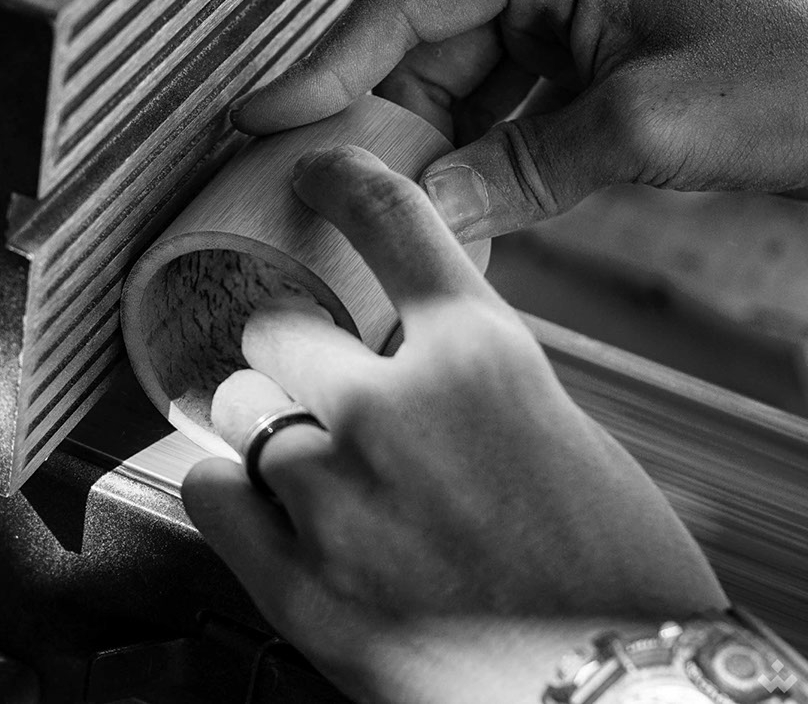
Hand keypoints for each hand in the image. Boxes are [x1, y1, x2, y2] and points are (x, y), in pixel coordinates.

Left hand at [180, 146, 727, 702]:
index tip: (317, 175)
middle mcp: (396, 410)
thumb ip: (459, 374)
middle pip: (278, 329)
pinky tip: (275, 514)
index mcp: (481, 357)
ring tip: (326, 482)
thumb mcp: (552, 425)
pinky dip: (234, 494)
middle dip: (299, 357)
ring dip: (275, 436)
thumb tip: (388, 349)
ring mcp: (337, 498)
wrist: (619, 689)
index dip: (343, 183)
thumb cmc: (609, 569)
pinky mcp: (299, 585)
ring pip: (242, 414)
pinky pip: (210, 491)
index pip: (391, 221)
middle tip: (328, 397)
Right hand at [231, 0, 807, 241]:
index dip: (326, 64)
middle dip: (370, 122)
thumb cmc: (783, 81)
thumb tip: (423, 216)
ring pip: (447, 89)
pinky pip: (491, 115)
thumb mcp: (644, 123)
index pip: (407, 4)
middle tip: (314, 186)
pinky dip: (468, 163)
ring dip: (418, 151)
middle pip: (416, 49)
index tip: (264, 118)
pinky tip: (451, 210)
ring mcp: (555, 22)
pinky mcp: (568, 68)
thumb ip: (523, 169)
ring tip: (379, 211)